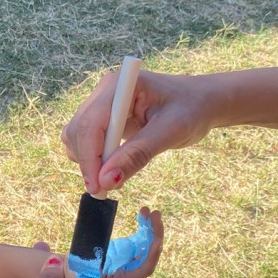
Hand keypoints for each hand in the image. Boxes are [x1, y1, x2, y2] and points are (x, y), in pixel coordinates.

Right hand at [63, 70, 216, 194]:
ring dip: (89, 162)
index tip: (98, 187)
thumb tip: (105, 180)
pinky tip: (113, 167)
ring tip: (113, 178)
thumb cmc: (191, 110)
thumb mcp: (170, 132)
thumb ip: (137, 155)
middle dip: (88, 163)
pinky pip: (84, 141)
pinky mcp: (103, 118)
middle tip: (106, 190)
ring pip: (76, 137)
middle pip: (78, 131)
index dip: (90, 158)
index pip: (90, 124)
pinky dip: (93, 159)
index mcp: (119, 86)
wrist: (201, 102)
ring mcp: (101, 104)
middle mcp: (104, 92)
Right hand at [65, 207, 164, 277]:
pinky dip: (144, 224)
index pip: (142, 270)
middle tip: (155, 215)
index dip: (151, 257)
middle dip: (155, 235)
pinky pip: (141, 236)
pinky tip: (143, 213)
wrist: (74, 271)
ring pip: (148, 243)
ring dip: (152, 227)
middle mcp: (131, 269)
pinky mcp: (128, 248)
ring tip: (151, 211)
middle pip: (149, 254)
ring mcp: (130, 258)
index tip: (157, 242)